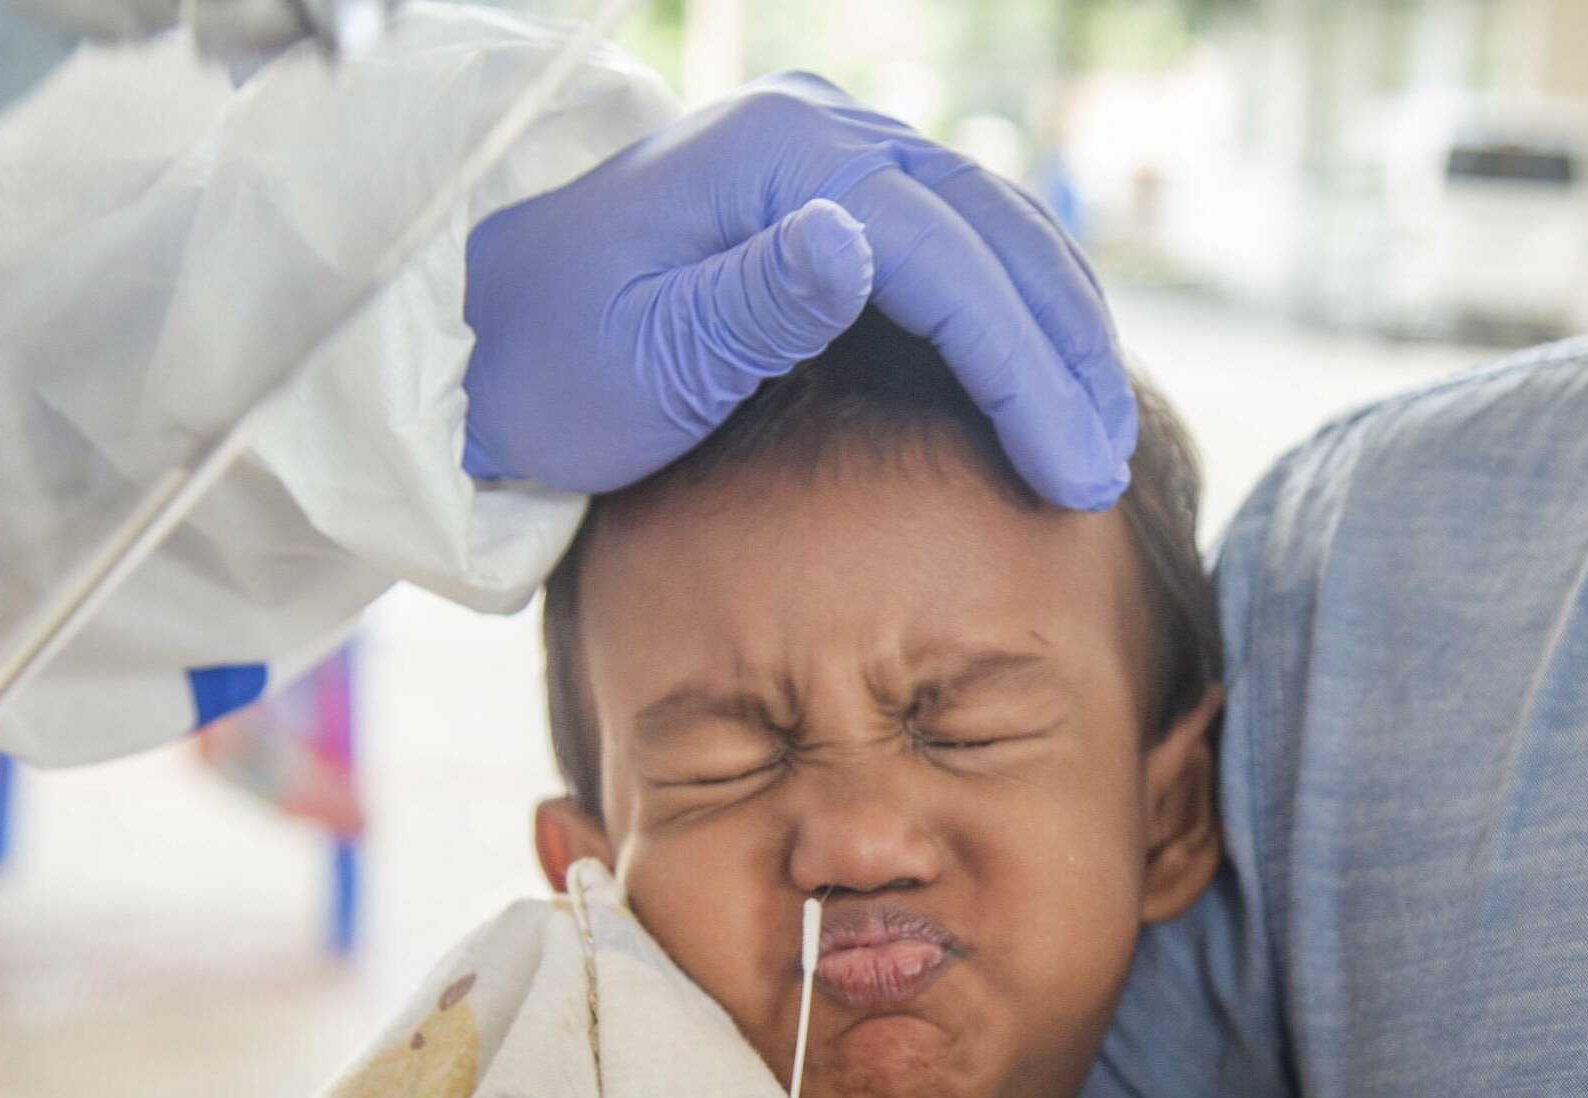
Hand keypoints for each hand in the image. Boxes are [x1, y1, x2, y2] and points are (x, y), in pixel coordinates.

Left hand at [463, 73, 1134, 507]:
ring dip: (1057, 331)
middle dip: (1064, 355)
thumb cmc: (552, 362)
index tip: (1071, 474)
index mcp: (779, 158)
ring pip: (993, 230)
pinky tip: (1047, 382)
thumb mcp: (643, 353)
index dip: (1023, 371)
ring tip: (1097, 435)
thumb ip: (755, 301)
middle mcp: (819, 133)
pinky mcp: (835, 199)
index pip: (945, 261)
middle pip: (994, 233)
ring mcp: (832, 157)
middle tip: (1104, 469)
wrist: (482, 332)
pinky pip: (959, 244)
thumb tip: (857, 243)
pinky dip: (1018, 312)